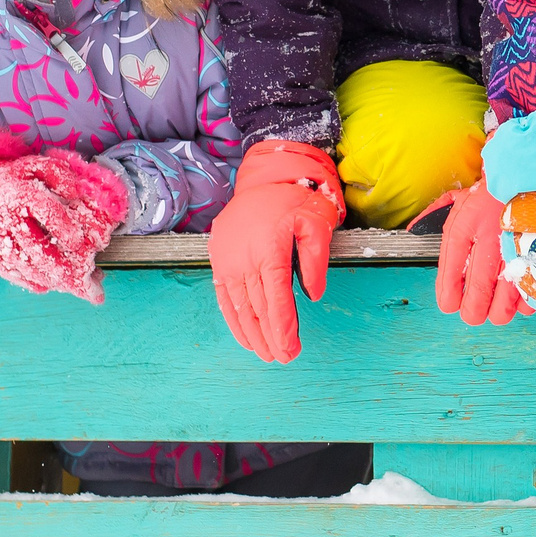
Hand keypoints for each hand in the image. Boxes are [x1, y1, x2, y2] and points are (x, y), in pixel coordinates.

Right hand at [0, 130, 127, 304]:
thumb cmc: (13, 179)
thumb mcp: (35, 166)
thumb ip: (59, 175)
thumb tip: (76, 192)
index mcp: (22, 193)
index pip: (47, 212)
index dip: (64, 227)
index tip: (79, 241)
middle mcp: (7, 217)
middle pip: (36, 247)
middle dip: (61, 265)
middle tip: (82, 278)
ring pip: (24, 264)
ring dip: (49, 278)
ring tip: (71, 285)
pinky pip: (9, 272)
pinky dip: (29, 282)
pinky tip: (47, 286)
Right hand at [210, 140, 345, 363]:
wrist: (263, 178)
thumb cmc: (294, 200)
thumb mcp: (316, 222)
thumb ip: (316, 259)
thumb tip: (313, 293)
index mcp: (269, 247)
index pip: (276, 296)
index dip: (283, 326)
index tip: (291, 348)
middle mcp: (243, 256)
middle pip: (258, 307)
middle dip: (271, 337)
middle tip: (286, 358)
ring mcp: (227, 260)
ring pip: (240, 307)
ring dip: (253, 335)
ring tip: (267, 355)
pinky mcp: (219, 261)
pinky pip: (224, 297)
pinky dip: (235, 321)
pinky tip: (246, 338)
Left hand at [433, 181, 524, 326]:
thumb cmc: (496, 189)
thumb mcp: (460, 198)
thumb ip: (433, 215)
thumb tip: (413, 229)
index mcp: (466, 227)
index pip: (450, 277)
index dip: (448, 298)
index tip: (449, 303)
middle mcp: (490, 243)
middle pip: (476, 300)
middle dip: (472, 312)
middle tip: (473, 310)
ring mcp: (517, 254)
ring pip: (503, 307)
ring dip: (497, 311)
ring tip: (495, 306)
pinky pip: (529, 299)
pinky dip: (523, 302)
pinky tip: (519, 292)